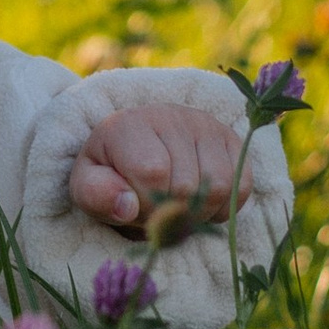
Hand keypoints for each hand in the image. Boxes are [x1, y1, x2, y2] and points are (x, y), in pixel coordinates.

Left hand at [68, 101, 244, 233]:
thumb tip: (127, 206)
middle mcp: (171, 115)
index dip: (146, 205)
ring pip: (219, 186)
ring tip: (177, 210)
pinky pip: (242, 184)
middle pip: (187, 185)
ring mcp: (205, 124)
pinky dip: (225, 207)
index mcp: (129, 124)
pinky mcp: (230, 138)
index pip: (153, 174)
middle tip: (156, 212)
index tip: (134, 208)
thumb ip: (96, 196)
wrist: (135, 149)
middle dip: (171, 214)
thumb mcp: (87, 186)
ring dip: (199, 213)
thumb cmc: (110, 173)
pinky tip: (202, 204)